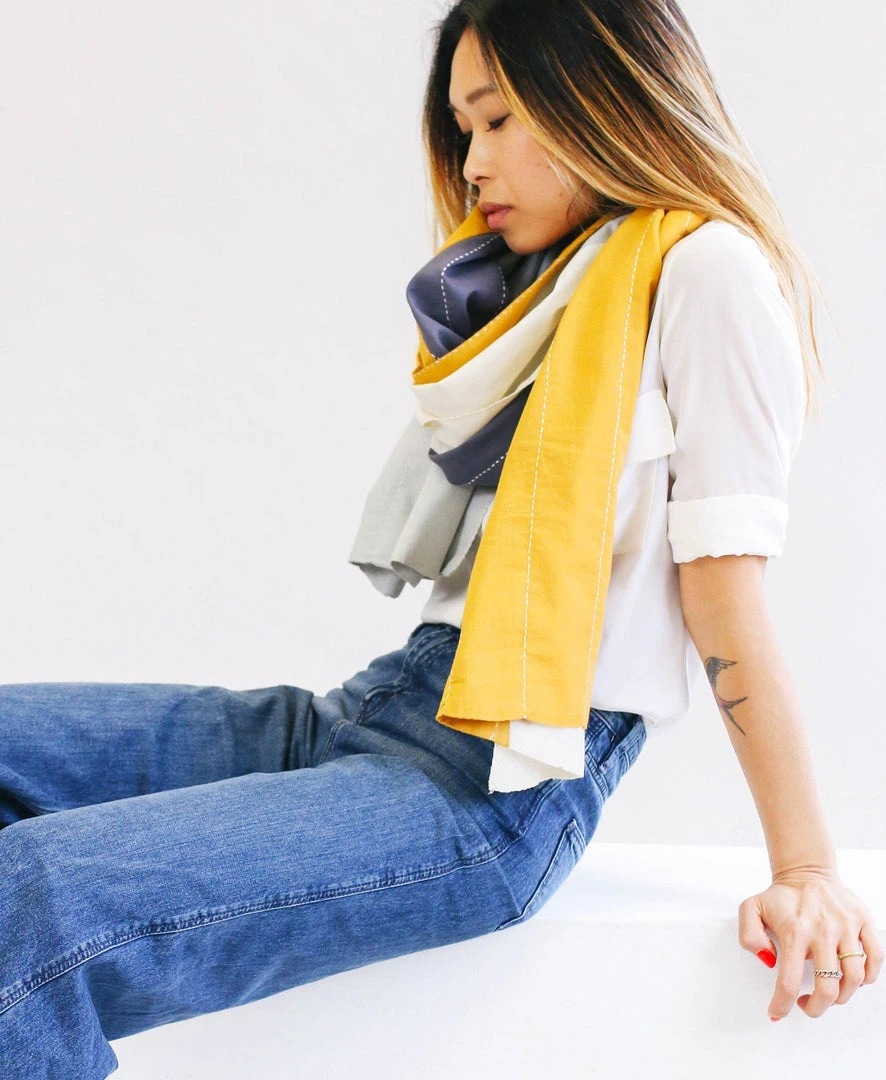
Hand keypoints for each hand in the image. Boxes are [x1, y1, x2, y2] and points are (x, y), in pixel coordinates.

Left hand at [738, 867, 882, 1019]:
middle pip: (828, 988)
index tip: (777, 1013)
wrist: (806, 870)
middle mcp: (822, 930)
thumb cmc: (781, 896)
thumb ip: (750, 937)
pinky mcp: (864, 922)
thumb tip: (769, 962)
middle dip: (817, 1008)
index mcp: (793, 930)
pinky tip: (850, 976)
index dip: (782, 1004)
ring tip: (828, 992)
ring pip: (854, 978)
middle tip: (807, 1006)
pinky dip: (867, 976)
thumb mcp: (751, 909)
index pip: (788, 981)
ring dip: (842, 996)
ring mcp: (846, 927)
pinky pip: (875, 958)